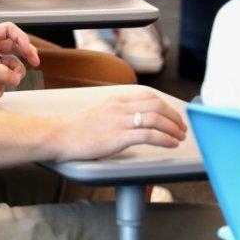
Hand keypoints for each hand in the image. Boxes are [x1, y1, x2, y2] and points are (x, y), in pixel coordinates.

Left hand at [0, 22, 39, 101]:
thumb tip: (16, 77)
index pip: (9, 31)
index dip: (22, 39)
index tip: (29, 51)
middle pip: (14, 48)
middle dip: (25, 56)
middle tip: (34, 62)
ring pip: (11, 67)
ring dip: (13, 76)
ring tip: (8, 83)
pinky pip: (3, 81)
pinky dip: (3, 87)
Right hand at [51, 89, 186, 160]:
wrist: (57, 136)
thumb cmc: (73, 130)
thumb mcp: (95, 113)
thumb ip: (113, 113)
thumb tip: (129, 120)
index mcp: (113, 100)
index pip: (147, 95)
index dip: (165, 105)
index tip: (172, 115)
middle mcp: (118, 107)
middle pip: (156, 105)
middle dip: (174, 116)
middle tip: (181, 127)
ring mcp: (118, 121)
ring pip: (156, 118)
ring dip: (173, 128)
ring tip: (180, 136)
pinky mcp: (118, 137)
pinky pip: (149, 135)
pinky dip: (165, 138)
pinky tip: (171, 143)